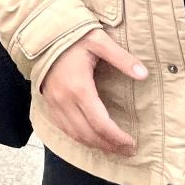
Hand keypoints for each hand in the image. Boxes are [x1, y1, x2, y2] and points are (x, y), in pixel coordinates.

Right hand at [38, 28, 147, 156]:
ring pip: (74, 134)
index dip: (117, 138)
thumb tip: (144, 74)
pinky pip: (63, 127)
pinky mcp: (48, 102)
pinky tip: (89, 137)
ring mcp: (54, 103)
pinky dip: (78, 137)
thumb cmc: (71, 36)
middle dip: (109, 146)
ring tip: (111, 147)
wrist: (40, 32)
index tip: (131, 143)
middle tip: (127, 151)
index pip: (100, 124)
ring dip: (94, 144)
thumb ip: (121, 58)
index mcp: (79, 88)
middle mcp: (64, 100)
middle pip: (88, 134)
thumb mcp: (98, 41)